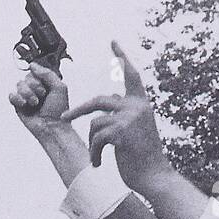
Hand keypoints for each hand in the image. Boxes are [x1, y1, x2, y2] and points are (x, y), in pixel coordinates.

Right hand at [10, 62, 70, 138]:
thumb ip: (47, 74)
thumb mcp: (59, 87)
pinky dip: (17, 98)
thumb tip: (31, 65)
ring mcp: (26, 97)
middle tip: (41, 97)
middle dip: (34, 86)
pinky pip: (11, 95)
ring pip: (19, 85)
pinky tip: (24, 104)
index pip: (35, 72)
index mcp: (44, 83)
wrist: (52, 127)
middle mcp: (34, 89)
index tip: (46, 89)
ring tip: (34, 103)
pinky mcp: (18, 106)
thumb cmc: (58, 110)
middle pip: (26, 77)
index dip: (39, 78)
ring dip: (27, 93)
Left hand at [62, 42, 173, 195]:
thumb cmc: (142, 155)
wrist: (153, 176)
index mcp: (141, 103)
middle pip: (99, 101)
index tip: (113, 42)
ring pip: (95, 122)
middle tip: (64, 118)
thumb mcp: (135, 128)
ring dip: (92, 143)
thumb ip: (124, 111)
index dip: (122, 58)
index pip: (131, 75)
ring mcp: (130, 118)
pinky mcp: (122, 132)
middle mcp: (137, 107)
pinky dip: (94, 153)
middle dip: (79, 111)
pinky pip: (96, 138)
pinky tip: (99, 163)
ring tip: (96, 157)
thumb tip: (112, 96)